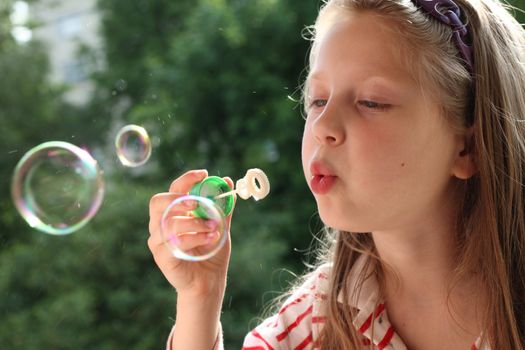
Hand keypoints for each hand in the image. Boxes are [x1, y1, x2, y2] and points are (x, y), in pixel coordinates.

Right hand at [148, 169, 233, 297]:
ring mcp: (158, 241)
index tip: (204, 174)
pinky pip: (174, 242)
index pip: (173, 189)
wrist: (209, 281)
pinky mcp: (161, 257)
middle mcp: (160, 224)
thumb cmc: (211, 252)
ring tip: (214, 227)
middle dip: (179, 199)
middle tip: (198, 202)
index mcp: (173, 213)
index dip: (186, 179)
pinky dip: (195, 238)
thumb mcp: (220, 225)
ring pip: (169, 222)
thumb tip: (228, 181)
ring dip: (195, 222)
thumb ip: (222, 206)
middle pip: (158, 202)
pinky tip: (210, 240)